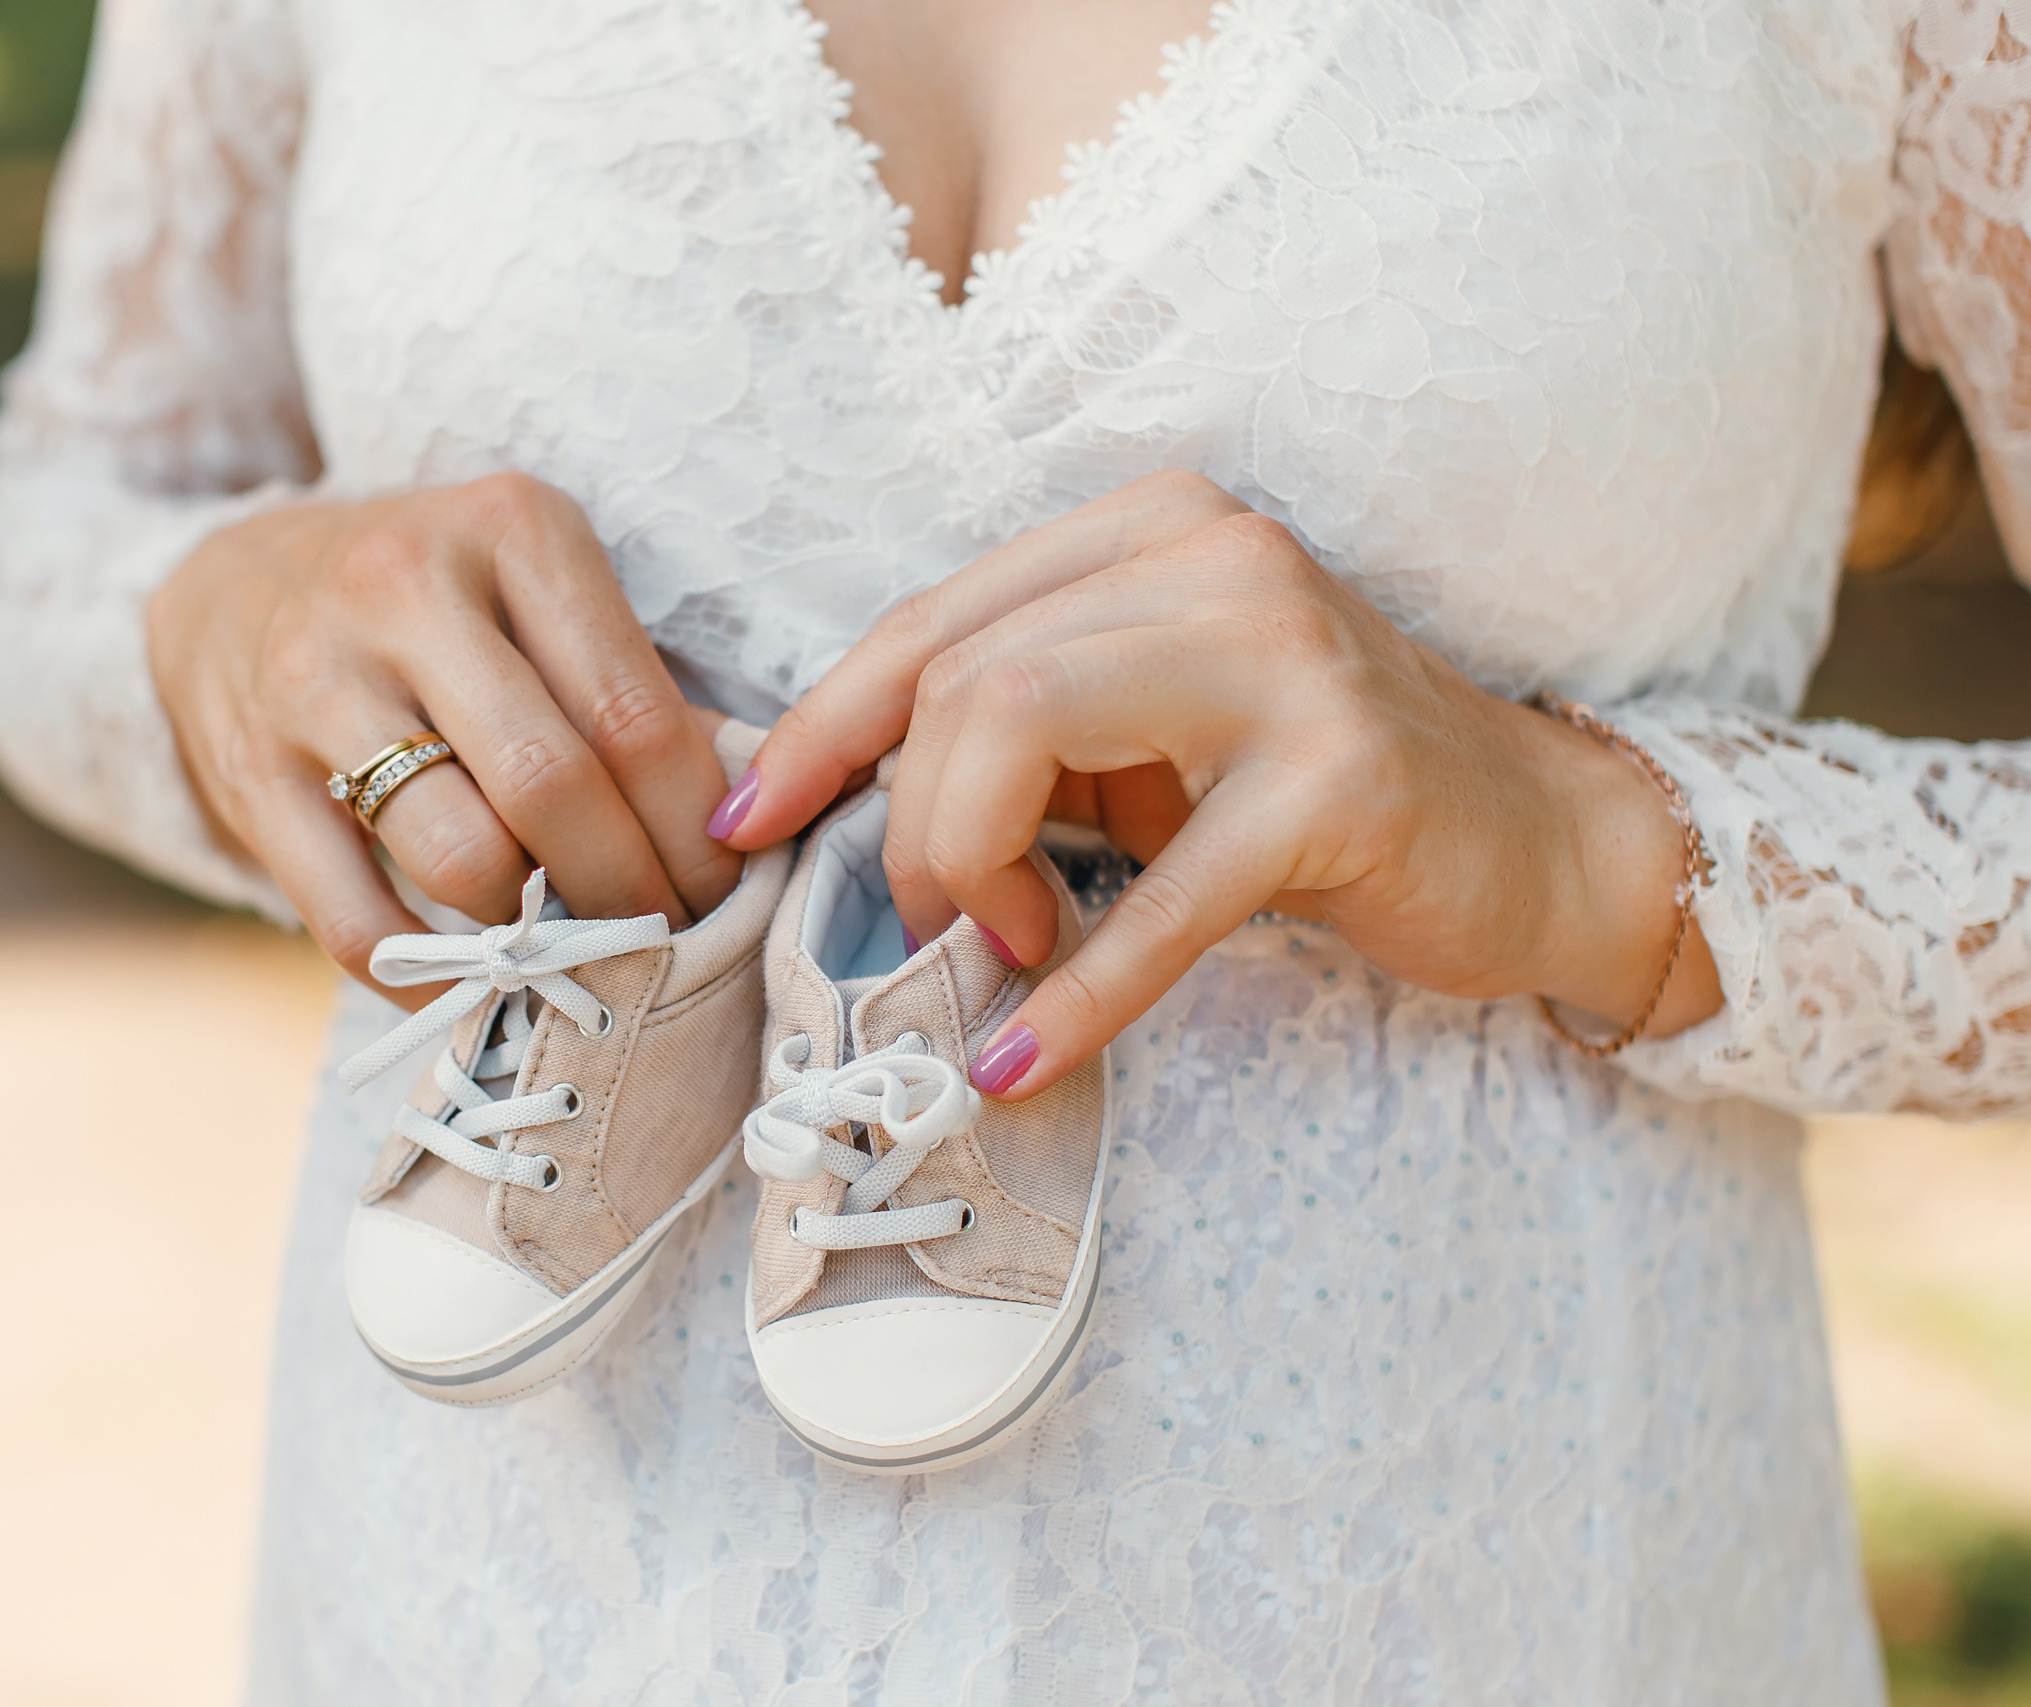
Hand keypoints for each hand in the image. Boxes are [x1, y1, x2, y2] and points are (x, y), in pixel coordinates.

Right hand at [148, 472, 741, 1005]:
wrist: (226, 586)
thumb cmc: (430, 600)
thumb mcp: (534, 588)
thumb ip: (631, 684)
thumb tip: (742, 814)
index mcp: (509, 530)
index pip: (632, 712)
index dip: (693, 828)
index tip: (727, 890)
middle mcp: (405, 590)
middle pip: (551, 786)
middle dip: (628, 888)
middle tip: (666, 938)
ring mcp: (316, 682)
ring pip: (460, 856)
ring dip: (533, 930)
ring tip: (571, 944)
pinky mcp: (252, 775)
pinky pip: (353, 919)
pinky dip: (427, 976)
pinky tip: (473, 984)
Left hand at [714, 472, 1720, 1096]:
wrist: (1533, 835)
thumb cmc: (1305, 791)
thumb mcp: (1140, 734)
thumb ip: (1014, 732)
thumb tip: (838, 807)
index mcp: (1144, 528)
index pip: (932, 621)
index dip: (818, 731)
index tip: (747, 827)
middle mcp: (1210, 555)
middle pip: (960, 677)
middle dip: (914, 824)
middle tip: (955, 922)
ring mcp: (1283, 654)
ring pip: (1020, 730)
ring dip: (976, 871)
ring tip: (1008, 950)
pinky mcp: (1341, 778)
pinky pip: (1161, 899)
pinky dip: (1077, 993)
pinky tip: (1020, 1059)